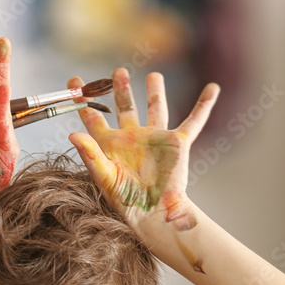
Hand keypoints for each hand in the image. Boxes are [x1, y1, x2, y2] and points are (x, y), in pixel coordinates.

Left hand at [68, 67, 219, 239]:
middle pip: (125, 108)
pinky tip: (212, 89)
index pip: (94, 118)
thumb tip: (72, 134)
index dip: (83, 100)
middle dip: (121, 90)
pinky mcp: (177, 144)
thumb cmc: (126, 201)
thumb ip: (90, 154)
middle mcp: (132, 139)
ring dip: (155, 92)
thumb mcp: (104, 177)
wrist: (154, 213)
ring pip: (156, 108)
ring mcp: (155, 139)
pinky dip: (204, 106)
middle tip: (118, 71)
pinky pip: (194, 121)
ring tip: (154, 75)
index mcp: (111, 145)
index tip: (74, 82)